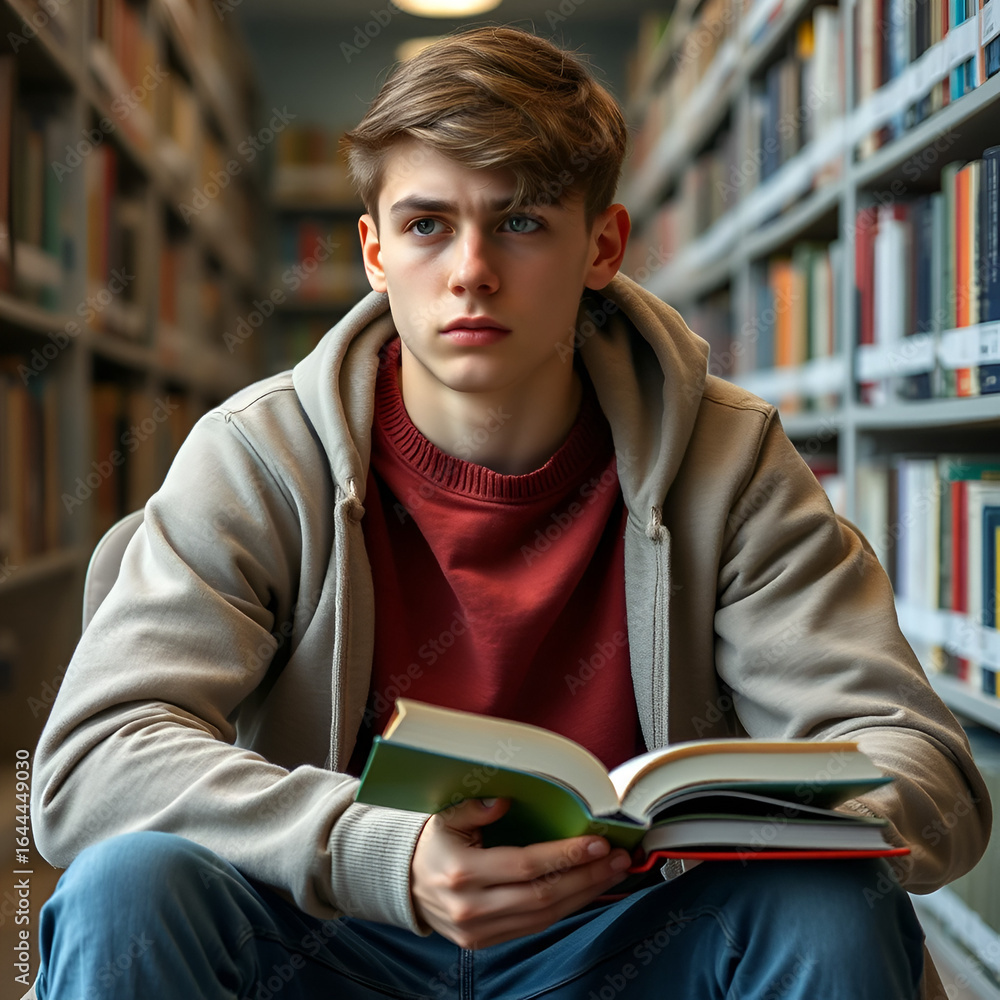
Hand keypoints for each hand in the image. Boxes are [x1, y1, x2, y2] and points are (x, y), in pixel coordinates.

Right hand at [410, 798, 632, 948]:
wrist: (406, 884)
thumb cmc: (433, 845)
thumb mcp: (446, 816)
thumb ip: (476, 806)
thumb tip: (506, 799)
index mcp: (462, 872)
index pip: (525, 866)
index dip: (564, 855)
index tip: (596, 842)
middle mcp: (472, 907)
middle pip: (543, 896)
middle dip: (587, 877)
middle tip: (618, 858)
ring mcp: (480, 931)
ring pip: (545, 916)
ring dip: (584, 894)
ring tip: (612, 872)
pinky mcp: (487, 943)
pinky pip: (535, 926)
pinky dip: (566, 908)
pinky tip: (586, 890)